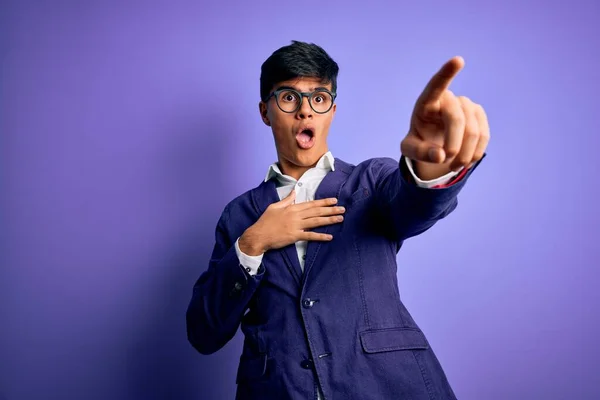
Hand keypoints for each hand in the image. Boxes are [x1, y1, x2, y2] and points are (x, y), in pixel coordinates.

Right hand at [238, 189, 344, 255]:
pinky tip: (329, 237)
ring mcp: (296, 226)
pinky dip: (320, 236)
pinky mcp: (294, 236)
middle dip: (331, 210)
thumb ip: (286, 200)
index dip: (324, 202)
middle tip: (342, 209)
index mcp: (292, 208)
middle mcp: (296, 216)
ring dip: (329, 220)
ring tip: (340, 219)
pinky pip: (310, 236)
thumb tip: (294, 192)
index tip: (334, 200)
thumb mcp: (274, 206)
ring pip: (316, 222)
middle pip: (317, 211)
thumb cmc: (265, 221)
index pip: (311, 203)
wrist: (258, 235)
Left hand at [400, 56, 489, 178]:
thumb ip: (419, 152)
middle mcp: (448, 99)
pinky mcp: (479, 115)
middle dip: (454, 144)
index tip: (458, 60)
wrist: (434, 143)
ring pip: (473, 129)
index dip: (447, 74)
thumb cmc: (419, 142)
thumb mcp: (410, 150)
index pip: (436, 85)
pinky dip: (475, 152)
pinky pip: (484, 135)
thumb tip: (439, 156)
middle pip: (456, 118)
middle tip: (448, 163)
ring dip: (465, 153)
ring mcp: (466, 104)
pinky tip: (466, 161)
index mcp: (426, 102)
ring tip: (454, 167)